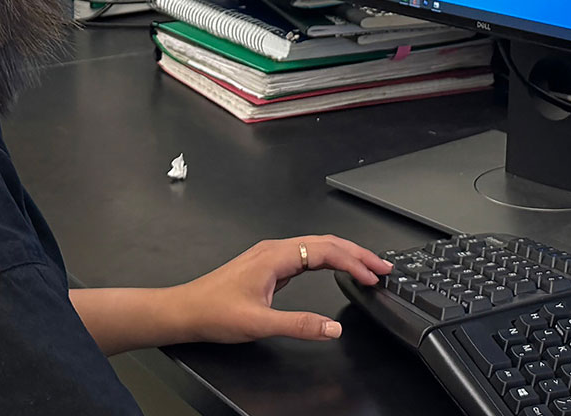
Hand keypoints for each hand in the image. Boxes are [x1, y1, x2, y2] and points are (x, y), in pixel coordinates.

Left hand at [175, 234, 391, 343]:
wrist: (188, 309)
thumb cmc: (215, 312)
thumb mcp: (260, 323)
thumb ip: (299, 324)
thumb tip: (333, 327)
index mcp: (274, 256)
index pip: (324, 250)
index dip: (353, 262)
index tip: (374, 275)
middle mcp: (273, 250)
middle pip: (323, 243)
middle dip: (356, 252)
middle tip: (383, 266)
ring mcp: (270, 257)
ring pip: (314, 247)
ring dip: (343, 255)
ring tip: (368, 267)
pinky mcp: (268, 266)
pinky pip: (304, 256)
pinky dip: (327, 261)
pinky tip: (336, 269)